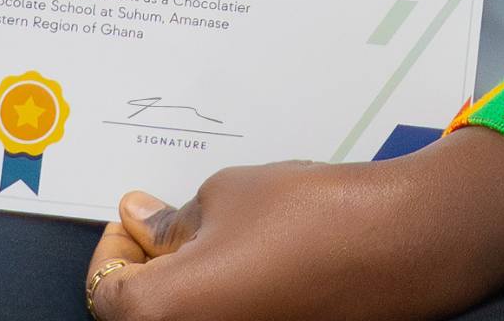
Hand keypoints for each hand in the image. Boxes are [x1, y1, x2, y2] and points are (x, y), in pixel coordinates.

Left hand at [84, 130, 503, 320]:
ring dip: (181, 288)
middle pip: (140, 318)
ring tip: (207, 239)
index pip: (107, 294)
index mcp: (167, 312)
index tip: (135, 220)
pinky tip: (239, 266)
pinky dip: (219, 302)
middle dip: (145, 272)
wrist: (396, 248)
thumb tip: (141, 222)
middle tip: (163, 226)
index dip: (114, 251)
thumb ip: (172, 219)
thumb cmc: (310, 215)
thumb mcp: (225, 194)